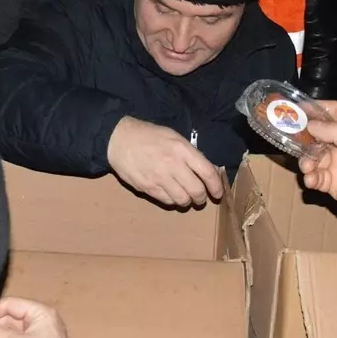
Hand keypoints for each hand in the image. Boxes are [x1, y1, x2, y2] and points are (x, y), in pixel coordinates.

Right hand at [106, 117, 223, 206]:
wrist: (119, 139)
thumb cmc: (149, 136)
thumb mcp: (174, 137)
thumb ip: (190, 154)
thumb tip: (206, 172)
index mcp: (182, 149)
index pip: (207, 173)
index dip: (216, 187)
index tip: (217, 193)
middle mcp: (173, 165)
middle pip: (197, 191)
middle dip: (201, 198)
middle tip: (200, 197)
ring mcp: (160, 178)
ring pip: (183, 200)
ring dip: (187, 201)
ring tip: (184, 196)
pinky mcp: (148, 188)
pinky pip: (167, 201)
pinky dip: (172, 201)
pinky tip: (170, 193)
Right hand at [296, 101, 336, 224]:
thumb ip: (336, 132)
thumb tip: (310, 124)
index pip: (336, 111)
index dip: (318, 108)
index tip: (298, 108)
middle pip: (320, 133)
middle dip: (305, 136)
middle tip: (289, 136)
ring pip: (314, 155)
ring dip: (306, 159)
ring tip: (307, 167)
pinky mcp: (332, 182)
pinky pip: (315, 176)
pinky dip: (310, 177)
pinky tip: (312, 180)